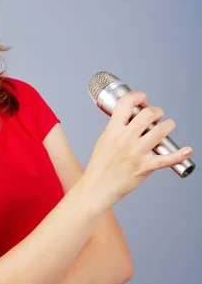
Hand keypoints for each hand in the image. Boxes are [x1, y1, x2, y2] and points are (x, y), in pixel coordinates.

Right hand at [82, 90, 192, 209]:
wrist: (97, 187)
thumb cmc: (100, 164)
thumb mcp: (104, 139)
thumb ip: (117, 127)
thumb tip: (131, 117)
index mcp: (112, 130)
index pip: (126, 103)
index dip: (138, 96)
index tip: (143, 100)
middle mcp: (125, 139)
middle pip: (148, 115)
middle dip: (156, 111)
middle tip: (157, 114)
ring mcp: (136, 153)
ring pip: (160, 131)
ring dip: (168, 125)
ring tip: (168, 125)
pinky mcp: (144, 168)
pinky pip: (166, 159)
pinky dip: (179, 154)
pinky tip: (186, 150)